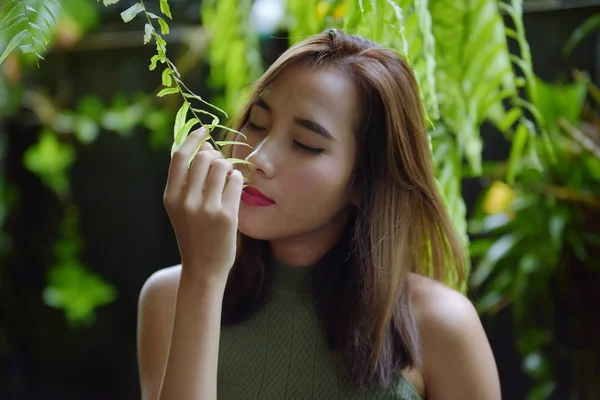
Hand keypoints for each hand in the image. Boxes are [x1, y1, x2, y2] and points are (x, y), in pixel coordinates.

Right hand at [163, 127, 243, 281]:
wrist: (203, 268)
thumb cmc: (193, 234)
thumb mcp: (179, 208)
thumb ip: (185, 181)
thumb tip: (203, 147)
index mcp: (171, 196)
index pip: (179, 156)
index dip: (193, 138)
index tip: (204, 130)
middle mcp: (186, 201)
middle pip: (203, 157)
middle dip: (214, 154)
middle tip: (218, 162)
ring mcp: (206, 208)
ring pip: (221, 166)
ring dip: (227, 166)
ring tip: (227, 178)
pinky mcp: (226, 215)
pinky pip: (236, 181)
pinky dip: (237, 179)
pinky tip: (234, 188)